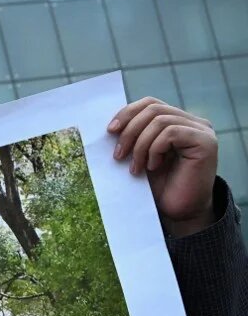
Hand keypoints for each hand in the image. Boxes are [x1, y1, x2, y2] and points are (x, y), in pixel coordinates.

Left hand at [108, 97, 217, 237]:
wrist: (178, 212)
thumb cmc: (158, 186)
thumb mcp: (140, 156)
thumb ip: (133, 136)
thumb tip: (110, 124)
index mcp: (177, 121)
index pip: (150, 103)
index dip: (128, 113)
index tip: (110, 131)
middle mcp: (193, 122)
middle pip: (153, 109)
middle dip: (129, 131)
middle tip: (118, 156)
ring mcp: (202, 131)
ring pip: (160, 121)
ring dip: (140, 145)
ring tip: (135, 168)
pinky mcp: (206, 142)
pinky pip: (171, 132)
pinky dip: (155, 149)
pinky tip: (153, 167)